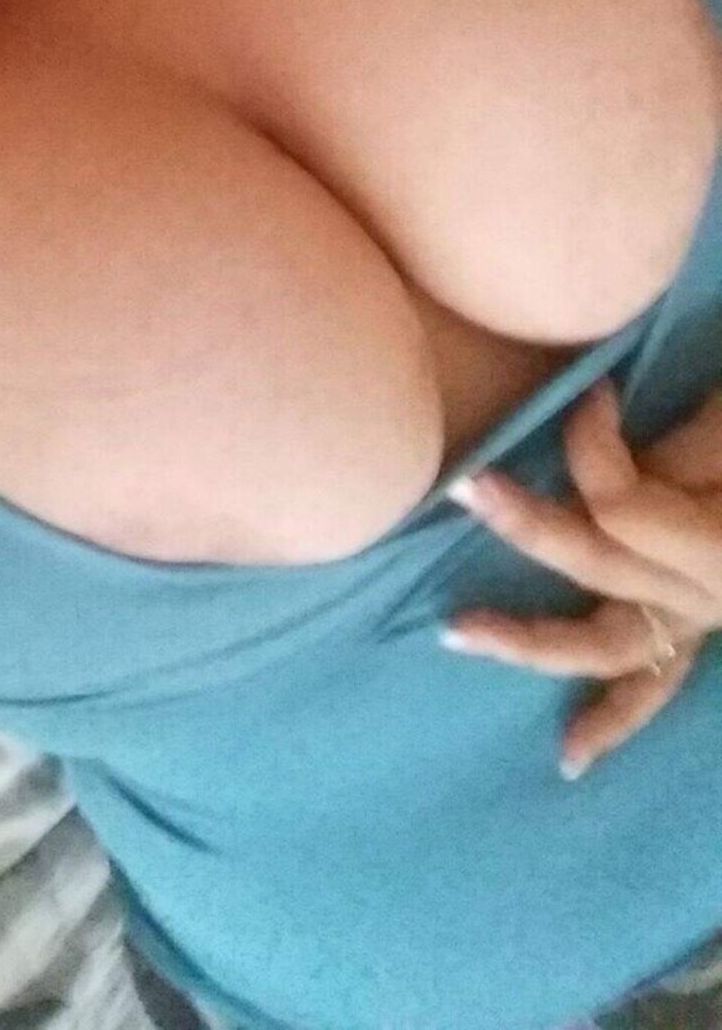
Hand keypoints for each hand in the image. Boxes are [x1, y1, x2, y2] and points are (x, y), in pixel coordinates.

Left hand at [440, 380, 721, 778]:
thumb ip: (690, 442)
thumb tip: (602, 426)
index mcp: (719, 547)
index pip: (623, 506)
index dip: (593, 443)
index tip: (597, 390)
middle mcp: (710, 597)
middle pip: (599, 564)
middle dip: (528, 526)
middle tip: (466, 486)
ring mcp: (703, 621)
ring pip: (607, 646)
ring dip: (529, 641)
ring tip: (455, 634)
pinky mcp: (698, 628)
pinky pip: (655, 685)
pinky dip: (613, 721)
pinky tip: (568, 760)